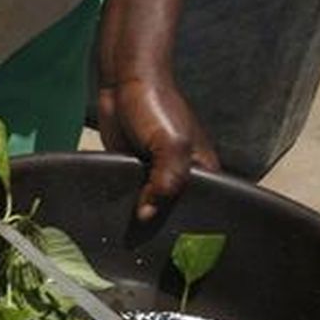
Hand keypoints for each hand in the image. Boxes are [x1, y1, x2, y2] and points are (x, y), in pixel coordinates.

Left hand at [97, 77, 220, 221]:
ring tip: (128, 223)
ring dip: (136, 211)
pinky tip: (115, 208)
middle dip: (159, 220)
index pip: (202, 209)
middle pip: (172, 211)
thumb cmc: (156, 104)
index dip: (186, 222)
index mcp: (204, 172)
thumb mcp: (171, 145)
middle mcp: (182, 177)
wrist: (124, 83)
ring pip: (148, 206)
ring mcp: (156, 176)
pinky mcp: (132, 173)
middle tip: (144, 231)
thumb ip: (167, 182)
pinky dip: (122, 201)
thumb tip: (148, 214)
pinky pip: (129, 196)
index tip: (171, 236)